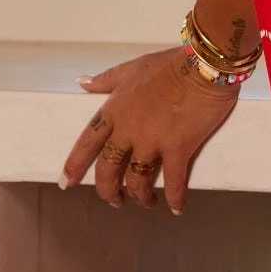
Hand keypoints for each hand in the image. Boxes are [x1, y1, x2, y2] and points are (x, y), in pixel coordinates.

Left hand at [61, 47, 236, 211]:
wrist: (203, 66)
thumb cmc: (169, 64)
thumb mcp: (132, 68)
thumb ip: (106, 79)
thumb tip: (82, 82)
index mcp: (114, 110)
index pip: (87, 142)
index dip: (75, 165)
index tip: (67, 182)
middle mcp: (128, 130)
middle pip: (108, 169)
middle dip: (108, 190)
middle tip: (114, 201)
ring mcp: (152, 142)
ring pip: (137, 180)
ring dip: (140, 196)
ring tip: (146, 202)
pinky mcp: (178, 149)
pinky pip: (173, 181)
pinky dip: (174, 198)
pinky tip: (176, 208)